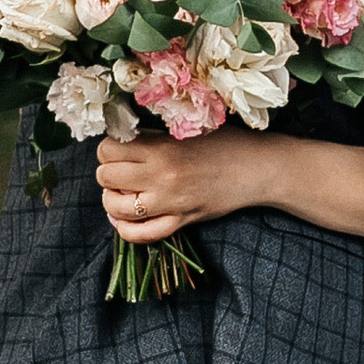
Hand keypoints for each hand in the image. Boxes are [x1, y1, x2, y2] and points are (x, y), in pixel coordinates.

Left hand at [97, 128, 271, 240]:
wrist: (257, 168)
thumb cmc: (226, 143)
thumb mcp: (187, 129)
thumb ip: (154, 136)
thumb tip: (122, 139)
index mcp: (162, 148)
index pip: (108, 148)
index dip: (108, 147)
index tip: (118, 148)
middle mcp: (161, 176)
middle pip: (106, 176)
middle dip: (108, 172)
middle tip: (121, 169)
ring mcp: (170, 203)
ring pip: (115, 207)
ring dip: (111, 199)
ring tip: (121, 192)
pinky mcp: (181, 222)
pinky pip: (140, 235)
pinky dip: (125, 229)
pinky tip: (123, 218)